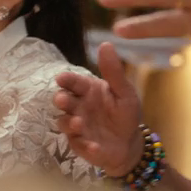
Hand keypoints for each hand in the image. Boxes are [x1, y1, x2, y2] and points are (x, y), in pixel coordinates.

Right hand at [53, 43, 143, 175]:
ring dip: (70, 124)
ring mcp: (76, 127)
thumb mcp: (124, 92)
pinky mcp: (80, 145)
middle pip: (64, 101)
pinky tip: (95, 147)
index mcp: (87, 91)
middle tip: (63, 100)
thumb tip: (106, 43)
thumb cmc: (124, 114)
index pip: (73, 82)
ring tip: (79, 123)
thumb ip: (114, 72)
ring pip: (65, 123)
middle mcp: (78, 107)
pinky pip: (79, 146)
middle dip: (62, 100)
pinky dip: (86, 147)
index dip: (66, 80)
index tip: (61, 78)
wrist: (129, 143)